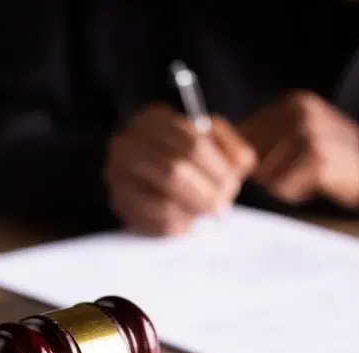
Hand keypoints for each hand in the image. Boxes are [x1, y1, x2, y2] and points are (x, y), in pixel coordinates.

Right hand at [104, 103, 255, 235]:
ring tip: (206, 210)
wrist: (148, 171)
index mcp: (153, 120)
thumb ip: (232, 148)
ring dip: (194, 211)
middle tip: (223, 204)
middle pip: (175, 172)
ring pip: (164, 202)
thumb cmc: (186, 154)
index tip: (232, 182)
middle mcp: (127, 145)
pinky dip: (180, 225)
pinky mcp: (120, 204)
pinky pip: (156, 223)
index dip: (218, 168)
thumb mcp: (212, 139)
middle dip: (207, 193)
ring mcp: (118, 176)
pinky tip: (189, 220)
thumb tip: (240, 166)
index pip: (192, 144)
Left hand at [240, 91, 358, 210]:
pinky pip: (283, 187)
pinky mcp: (316, 159)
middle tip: (295, 172)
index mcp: (292, 102)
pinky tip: (314, 184)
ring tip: (306, 176)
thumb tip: (224, 152)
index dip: (249, 158)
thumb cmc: (330, 155)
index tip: (265, 167)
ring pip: (266, 174)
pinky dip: (294, 193)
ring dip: (281, 184)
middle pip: (252, 156)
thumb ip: (266, 135)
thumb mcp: (301, 131)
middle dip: (267, 172)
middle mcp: (299, 112)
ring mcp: (309, 134)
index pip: (244, 134)